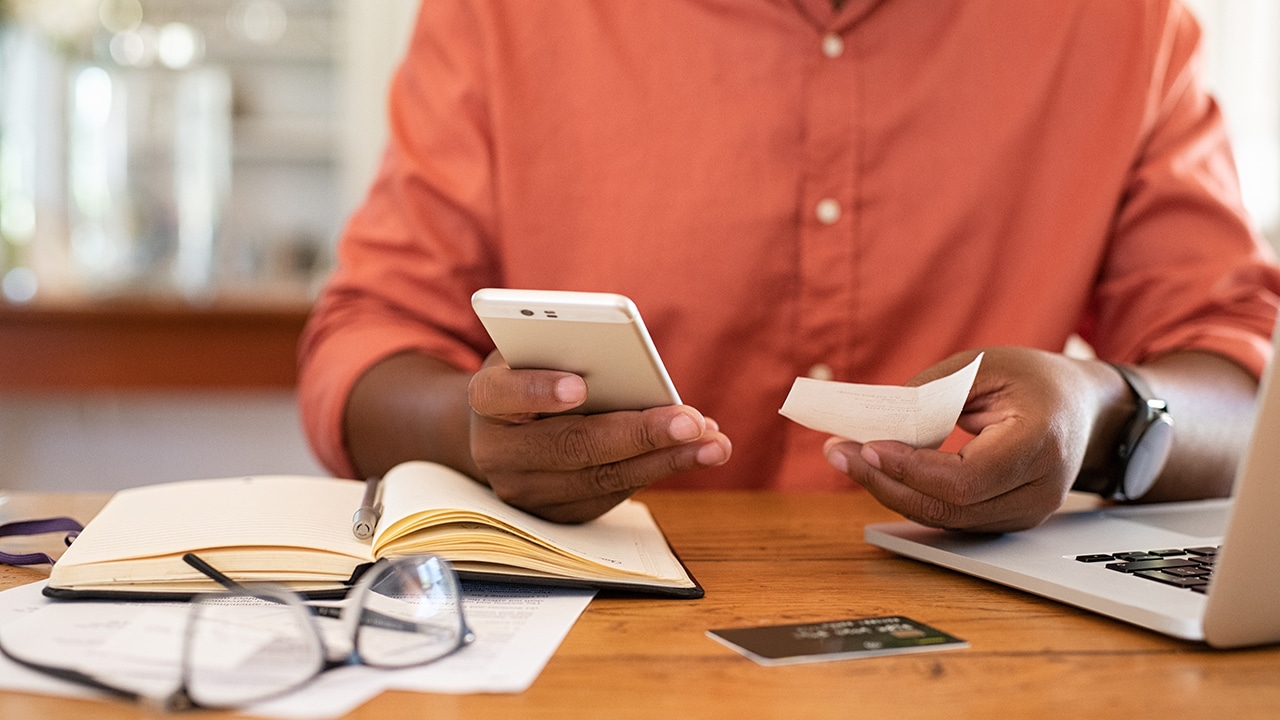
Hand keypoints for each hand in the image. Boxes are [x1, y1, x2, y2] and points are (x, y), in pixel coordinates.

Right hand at [468, 352, 731, 522]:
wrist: (502, 429)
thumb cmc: (532, 374)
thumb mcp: (537, 351)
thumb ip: (567, 352)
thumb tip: (634, 370)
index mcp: (486, 399)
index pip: (502, 395)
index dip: (537, 391)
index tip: (579, 387)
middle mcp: (497, 452)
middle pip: (569, 446)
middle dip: (637, 434)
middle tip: (689, 421)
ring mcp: (524, 491)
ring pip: (599, 478)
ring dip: (664, 460)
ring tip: (713, 442)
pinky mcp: (555, 515)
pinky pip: (612, 495)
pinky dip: (658, 471)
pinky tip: (696, 453)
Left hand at [823, 347, 1113, 532]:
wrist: (1082, 408)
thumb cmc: (1033, 380)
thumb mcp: (983, 365)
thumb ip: (930, 393)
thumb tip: (877, 422)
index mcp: (1041, 443)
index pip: (967, 478)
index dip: (913, 468)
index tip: (869, 446)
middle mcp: (1039, 490)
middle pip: (949, 507)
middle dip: (884, 481)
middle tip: (839, 453)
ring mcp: (1027, 513)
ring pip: (944, 519)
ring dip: (889, 490)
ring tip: (847, 458)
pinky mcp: (1008, 519)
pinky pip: (950, 517)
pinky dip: (909, 495)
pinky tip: (877, 471)